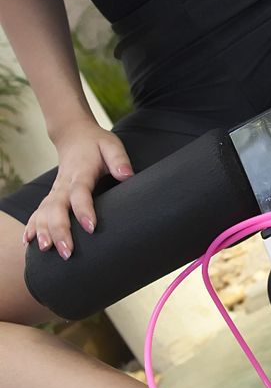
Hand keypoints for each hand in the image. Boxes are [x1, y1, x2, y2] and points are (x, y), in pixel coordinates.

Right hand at [23, 118, 134, 260]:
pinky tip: (27, 242)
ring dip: (43, 231)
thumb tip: (126, 175)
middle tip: (66, 252)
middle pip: (57, 207)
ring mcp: (55, 190)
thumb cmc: (96, 144)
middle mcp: (64, 183)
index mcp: (80, 172)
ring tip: (45, 250)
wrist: (74, 135)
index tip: (91, 227)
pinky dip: (31, 226)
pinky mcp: (51, 196)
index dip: (84, 209)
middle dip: (59, 230)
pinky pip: (37, 212)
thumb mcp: (111, 145)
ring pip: (44, 212)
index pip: (80, 192)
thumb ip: (119, 160)